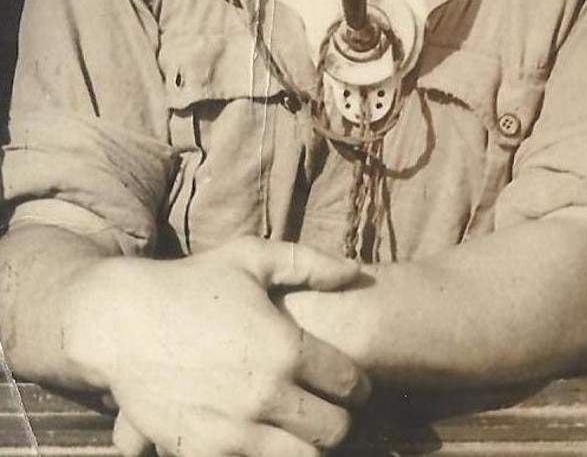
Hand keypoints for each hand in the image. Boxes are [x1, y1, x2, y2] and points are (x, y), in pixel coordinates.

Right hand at [63, 237, 369, 456]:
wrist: (122, 323)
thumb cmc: (190, 284)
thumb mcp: (250, 258)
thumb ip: (308, 262)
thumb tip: (356, 271)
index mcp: (284, 347)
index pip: (349, 383)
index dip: (357, 385)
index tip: (352, 385)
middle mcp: (266, 395)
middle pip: (333, 429)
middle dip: (338, 419)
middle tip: (328, 408)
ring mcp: (234, 431)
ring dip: (307, 446)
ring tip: (299, 428)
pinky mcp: (202, 453)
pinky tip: (261, 438)